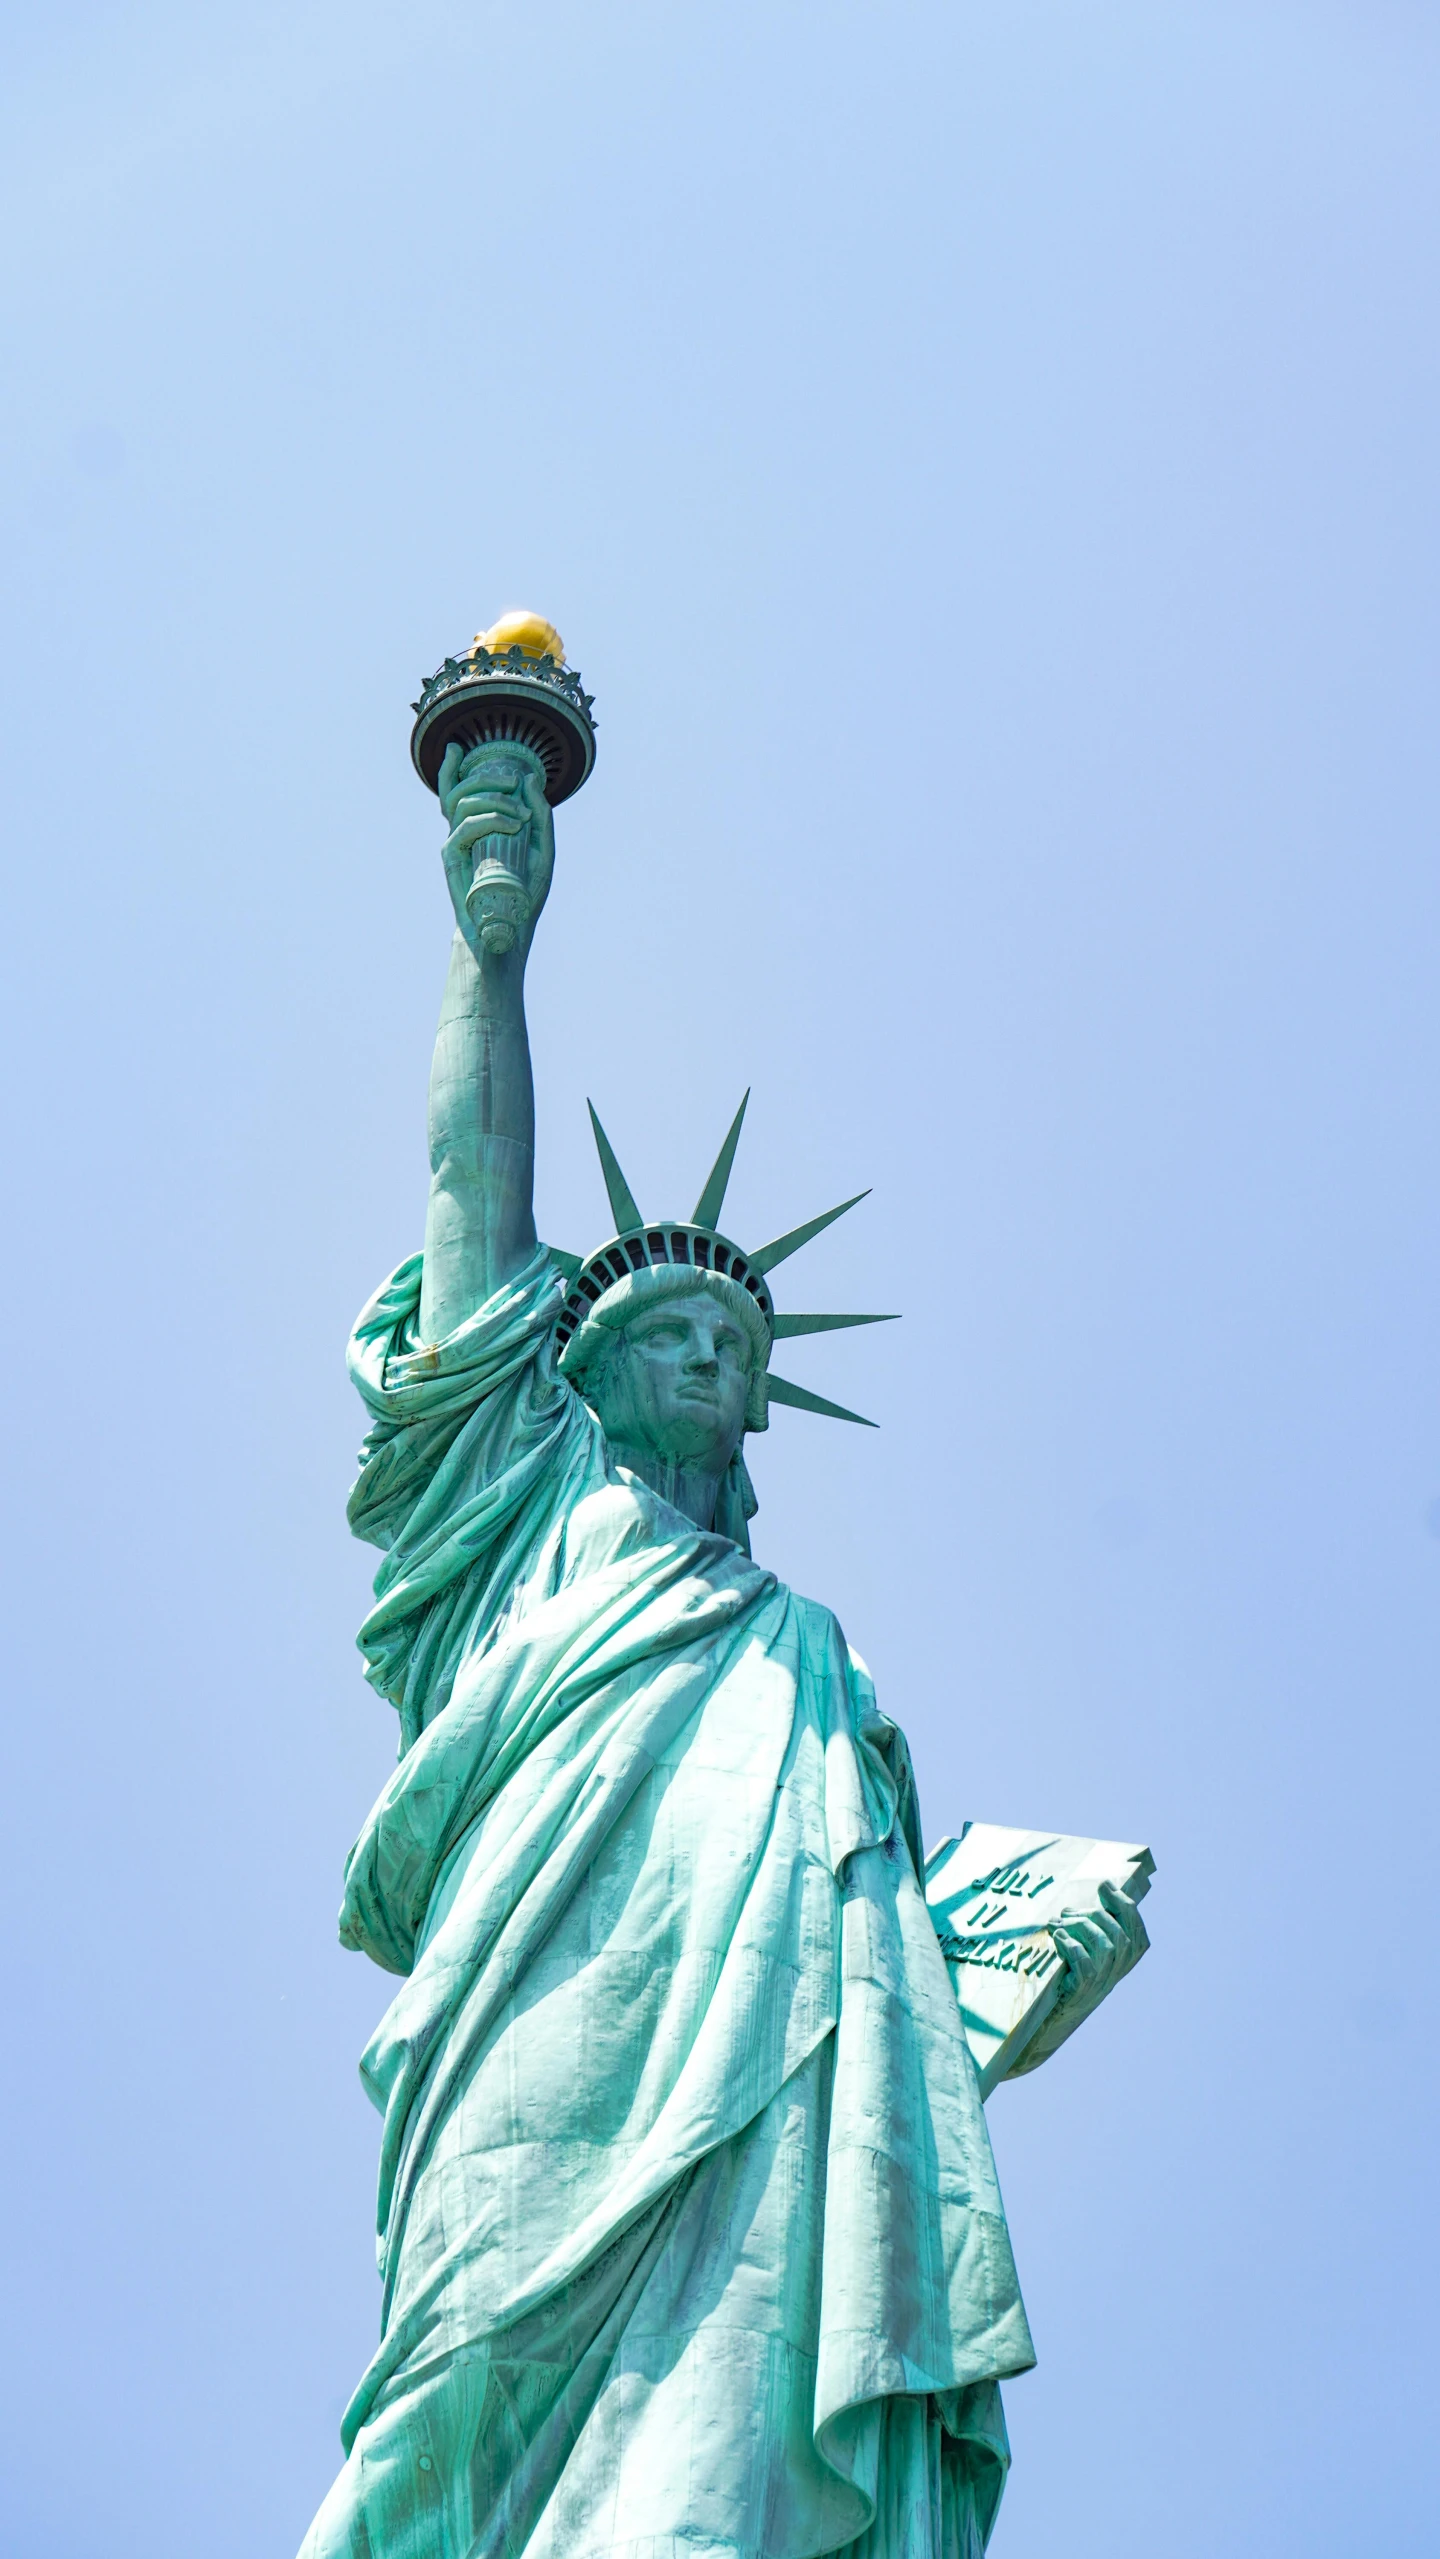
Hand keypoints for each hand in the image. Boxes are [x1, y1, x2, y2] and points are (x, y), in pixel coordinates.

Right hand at [437, 738, 555, 962]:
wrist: (508, 930)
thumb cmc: (524, 895)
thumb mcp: (542, 851)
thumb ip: (540, 817)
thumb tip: (531, 780)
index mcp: (477, 827)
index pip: (457, 791)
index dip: (451, 767)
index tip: (458, 747)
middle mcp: (462, 832)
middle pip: (459, 789)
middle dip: (485, 775)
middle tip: (512, 779)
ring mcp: (454, 844)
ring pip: (461, 802)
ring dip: (493, 798)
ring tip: (520, 813)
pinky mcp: (452, 859)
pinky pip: (463, 827)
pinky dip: (490, 819)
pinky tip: (513, 824)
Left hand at [1007, 1879, 1149, 2074]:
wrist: (1042, 2024)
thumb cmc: (1060, 1981)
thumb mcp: (1081, 1955)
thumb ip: (1091, 1930)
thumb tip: (1100, 1891)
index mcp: (1120, 1966)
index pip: (1138, 1935)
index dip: (1125, 1907)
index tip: (1105, 1886)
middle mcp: (1114, 1977)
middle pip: (1121, 1937)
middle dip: (1094, 1915)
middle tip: (1066, 1912)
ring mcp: (1099, 1987)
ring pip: (1106, 1948)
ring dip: (1081, 1927)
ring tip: (1056, 1923)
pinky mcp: (1080, 1995)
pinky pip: (1086, 1967)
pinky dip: (1073, 1948)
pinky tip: (1057, 1938)